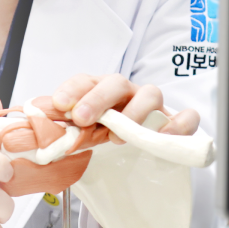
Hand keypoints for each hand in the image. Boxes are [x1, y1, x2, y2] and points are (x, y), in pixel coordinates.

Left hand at [51, 74, 199, 143]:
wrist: (144, 147)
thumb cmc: (108, 134)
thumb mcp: (86, 132)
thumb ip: (69, 130)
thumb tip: (43, 132)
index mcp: (102, 90)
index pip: (86, 80)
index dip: (73, 89)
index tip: (60, 103)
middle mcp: (128, 93)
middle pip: (116, 83)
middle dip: (97, 98)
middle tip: (82, 118)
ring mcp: (153, 106)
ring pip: (150, 93)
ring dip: (133, 111)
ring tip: (118, 136)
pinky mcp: (176, 122)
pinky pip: (185, 116)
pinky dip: (177, 124)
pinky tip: (162, 137)